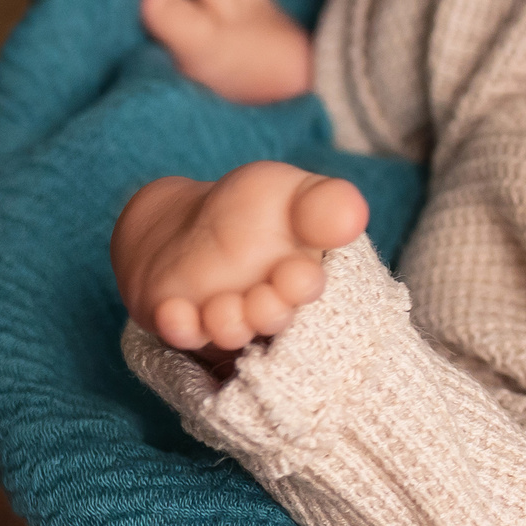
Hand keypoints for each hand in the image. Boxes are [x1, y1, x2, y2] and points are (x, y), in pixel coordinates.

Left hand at [110, 162, 360, 357]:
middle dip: (270, 313)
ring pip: (233, 334)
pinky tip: (172, 309)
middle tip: (260, 297)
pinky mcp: (188, 325)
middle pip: (277, 320)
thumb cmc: (251, 206)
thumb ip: (323, 202)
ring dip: (228, 324)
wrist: (187, 222)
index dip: (304, 286)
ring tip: (218, 304)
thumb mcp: (290, 190)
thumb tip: (353, 218)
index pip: (312, 288)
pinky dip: (178, 327)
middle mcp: (271, 303)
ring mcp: (229, 317)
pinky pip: (184, 336)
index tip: (294, 271)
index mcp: (304, 273)